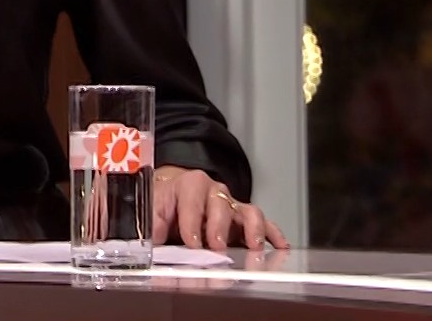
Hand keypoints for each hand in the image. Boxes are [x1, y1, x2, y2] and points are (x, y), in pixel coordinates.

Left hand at [151, 165, 289, 251]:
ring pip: (247, 212)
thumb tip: (151, 240)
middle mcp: (214, 193)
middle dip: (219, 227)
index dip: (191, 222)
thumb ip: (152, 223)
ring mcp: (232, 205)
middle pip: (221, 205)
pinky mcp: (245, 220)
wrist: (177, 195)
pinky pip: (264, 224)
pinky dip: (273, 234)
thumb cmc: (167, 202)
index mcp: (189, 185)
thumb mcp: (154, 208)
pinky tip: (279, 247)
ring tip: (252, 247)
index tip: (192, 241)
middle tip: (217, 246)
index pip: (191, 200)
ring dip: (251, 229)